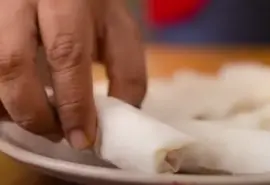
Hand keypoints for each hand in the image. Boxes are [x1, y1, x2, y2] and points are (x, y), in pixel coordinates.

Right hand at [0, 0, 146, 148]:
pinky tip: (17, 102)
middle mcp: (20, 2)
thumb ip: (127, 72)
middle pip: (12, 63)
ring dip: (9, 107)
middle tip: (56, 133)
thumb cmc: (90, 7)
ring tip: (38, 118)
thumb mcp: (118, 31)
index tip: (82, 137)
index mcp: (66, 0)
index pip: (66, 54)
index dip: (73, 103)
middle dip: (34, 112)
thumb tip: (116, 120)